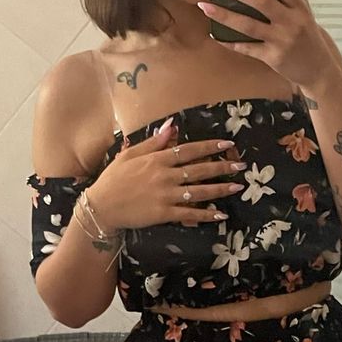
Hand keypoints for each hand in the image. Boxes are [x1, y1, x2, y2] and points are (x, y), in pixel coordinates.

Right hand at [87, 118, 245, 231]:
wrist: (101, 207)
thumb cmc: (114, 179)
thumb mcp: (129, 155)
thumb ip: (153, 142)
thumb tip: (172, 127)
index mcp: (156, 159)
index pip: (188, 150)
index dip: (209, 146)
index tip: (226, 143)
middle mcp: (164, 175)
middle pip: (198, 169)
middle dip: (222, 167)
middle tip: (240, 166)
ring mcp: (165, 195)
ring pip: (198, 191)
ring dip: (220, 189)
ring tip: (237, 187)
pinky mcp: (164, 213)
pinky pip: (190, 213)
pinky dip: (206, 214)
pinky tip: (221, 214)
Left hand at [199, 0, 337, 94]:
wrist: (319, 69)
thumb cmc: (307, 39)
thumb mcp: (303, 16)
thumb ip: (285, 1)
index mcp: (300, 8)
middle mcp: (292, 23)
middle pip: (261, 1)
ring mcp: (282, 41)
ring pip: (248, 25)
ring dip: (224, 15)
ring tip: (205, 6)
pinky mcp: (274, 58)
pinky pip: (247, 48)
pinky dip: (230, 42)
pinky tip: (216, 35)